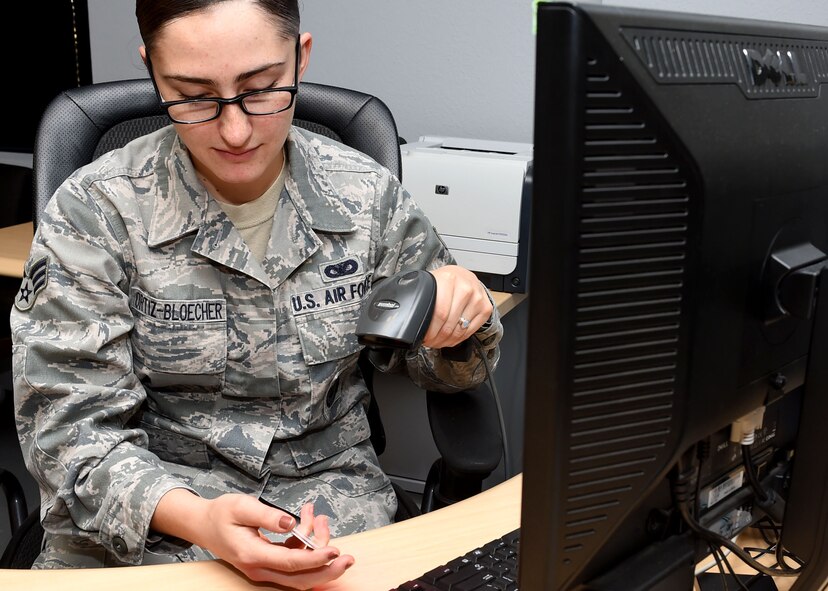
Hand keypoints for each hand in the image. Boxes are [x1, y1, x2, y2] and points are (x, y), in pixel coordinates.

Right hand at [152, 490, 353, 587]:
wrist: (204, 524)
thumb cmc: (221, 513)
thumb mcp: (242, 506)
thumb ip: (268, 515)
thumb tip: (291, 522)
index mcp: (253, 555)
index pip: (291, 563)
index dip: (316, 559)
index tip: (336, 550)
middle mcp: (260, 568)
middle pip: (300, 579)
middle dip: (327, 570)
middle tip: (349, 557)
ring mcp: (264, 568)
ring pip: (299, 570)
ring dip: (316, 547)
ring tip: (319, 517)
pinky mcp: (269, 563)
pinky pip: (294, 560)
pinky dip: (306, 544)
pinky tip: (309, 519)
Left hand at [423, 265, 492, 348]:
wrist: (463, 276)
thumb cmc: (445, 282)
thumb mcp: (432, 284)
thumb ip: (424, 299)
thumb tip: (413, 322)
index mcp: (449, 279)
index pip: (439, 313)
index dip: (430, 330)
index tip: (424, 336)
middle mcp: (466, 288)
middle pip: (449, 324)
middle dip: (436, 338)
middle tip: (429, 341)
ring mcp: (478, 298)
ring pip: (459, 330)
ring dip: (446, 341)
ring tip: (438, 341)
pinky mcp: (485, 308)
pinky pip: (469, 332)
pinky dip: (458, 339)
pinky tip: (450, 338)